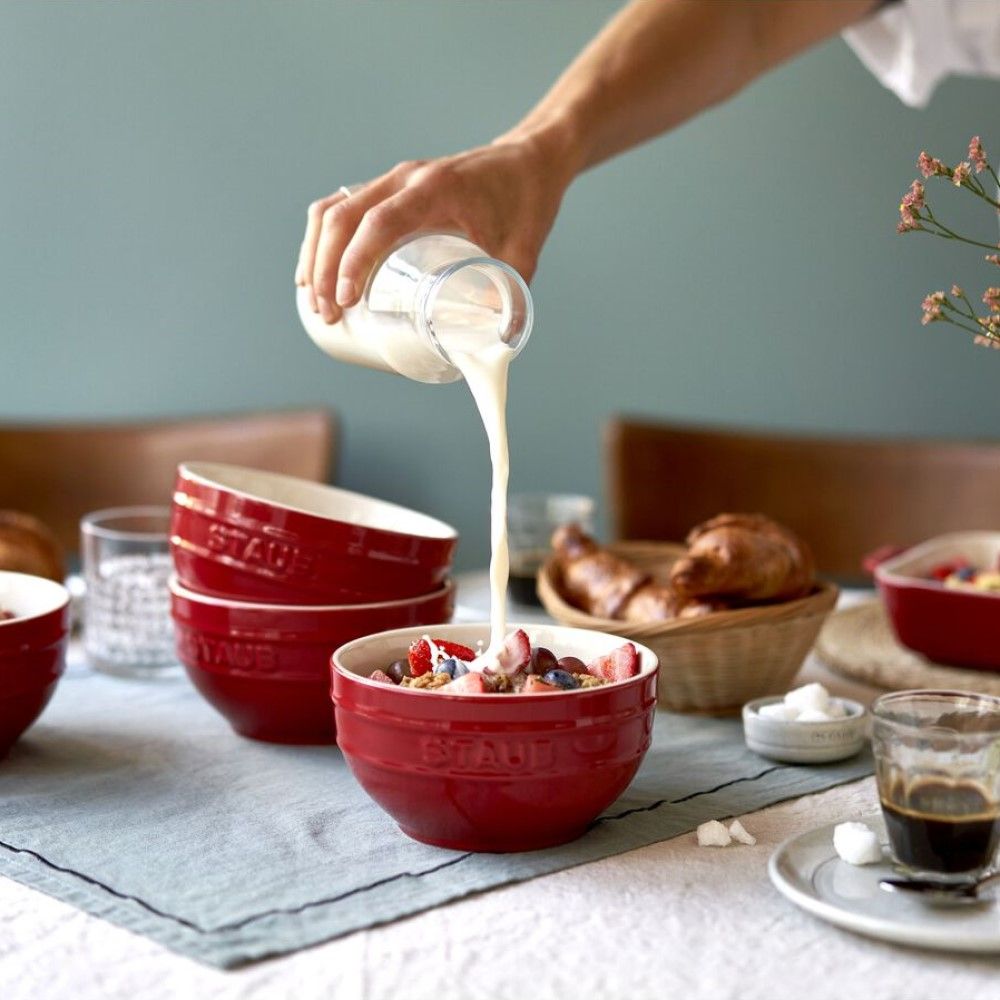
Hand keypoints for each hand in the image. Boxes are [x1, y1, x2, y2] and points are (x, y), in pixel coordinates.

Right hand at [295, 133, 572, 324]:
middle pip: (343, 216)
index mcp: (436, 189)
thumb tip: (496, 345)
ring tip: (315, 300)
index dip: (355, 260)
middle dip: (325, 268)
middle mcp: (406, 178)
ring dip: (316, 254)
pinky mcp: (389, 188)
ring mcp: (393, 180)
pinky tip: (317, 270)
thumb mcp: (525, 250)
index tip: (347, 299)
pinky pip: (342, 205)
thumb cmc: (528, 202)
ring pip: (334, 209)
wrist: (529, 160)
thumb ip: (513, 294)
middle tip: (328, 314)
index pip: (379, 221)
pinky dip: (323, 238)